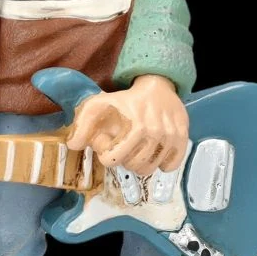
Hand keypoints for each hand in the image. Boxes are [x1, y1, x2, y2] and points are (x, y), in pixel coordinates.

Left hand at [67, 75, 188, 175]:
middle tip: (124, 146)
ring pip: (150, 169)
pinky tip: (154, 151)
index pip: (114, 160)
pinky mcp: (183, 139)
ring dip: (140, 163)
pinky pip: (170, 166)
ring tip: (137, 149)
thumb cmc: (125, 98)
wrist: (157, 86)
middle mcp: (156, 134)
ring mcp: (171, 138)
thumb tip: (73, 146)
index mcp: (136, 127)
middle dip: (124, 159)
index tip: (109, 147)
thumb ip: (82, 125)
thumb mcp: (98, 105)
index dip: (107, 156)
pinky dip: (161, 163)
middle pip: (133, 166)